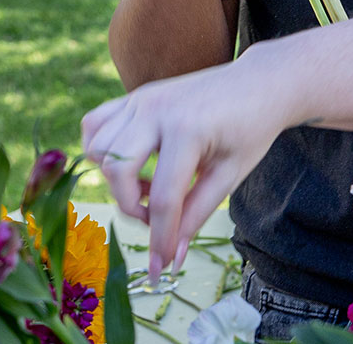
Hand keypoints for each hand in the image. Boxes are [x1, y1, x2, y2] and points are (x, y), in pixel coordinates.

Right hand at [82, 64, 285, 276]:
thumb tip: (171, 258)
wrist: (257, 84)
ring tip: (150, 186)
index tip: (161, 267)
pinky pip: (95, 123)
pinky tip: (128, 162)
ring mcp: (140, 99)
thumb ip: (196, 215)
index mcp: (188, 129)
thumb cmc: (250, 129)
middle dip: (132, 206)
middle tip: (159, 216)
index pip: (163, 198)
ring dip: (116, 179)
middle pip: (117, 171)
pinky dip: (100, 149)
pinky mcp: (134, 96)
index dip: (161, 239)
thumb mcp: (230, 176)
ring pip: (98, 148)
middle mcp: (156, 110)